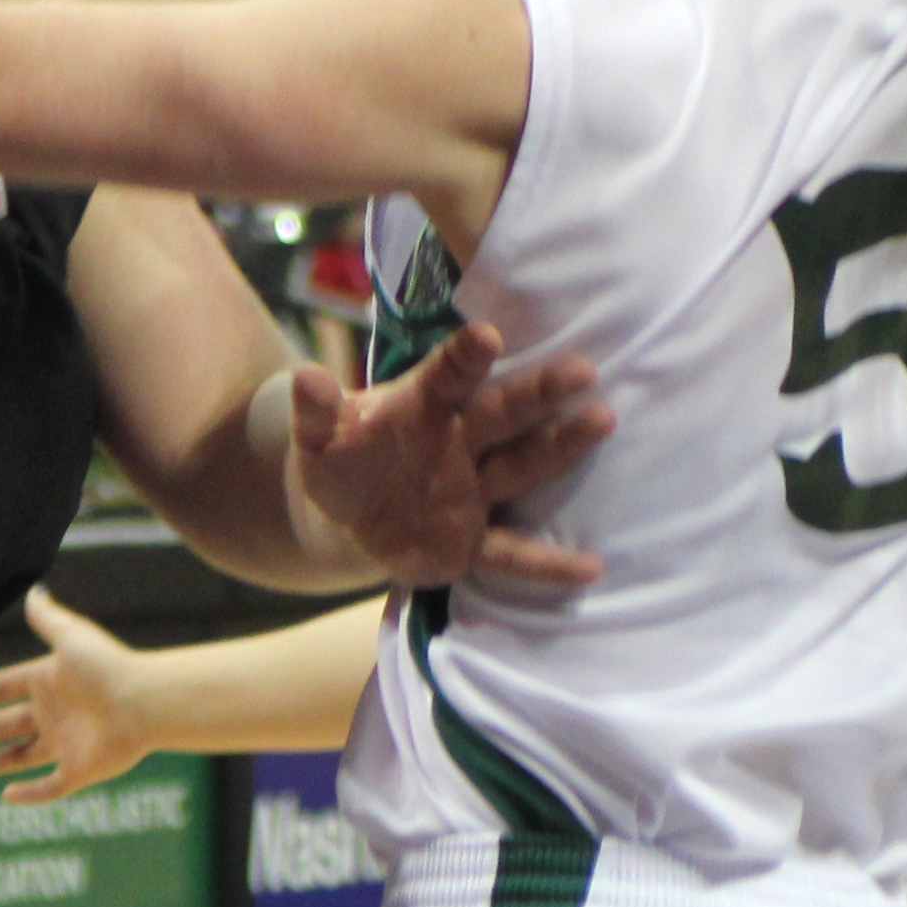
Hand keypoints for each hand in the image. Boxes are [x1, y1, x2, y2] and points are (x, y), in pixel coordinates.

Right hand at [0, 586, 154, 803]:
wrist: (145, 702)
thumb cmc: (107, 666)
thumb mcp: (70, 636)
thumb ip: (48, 618)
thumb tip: (33, 590)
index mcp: (49, 681)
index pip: (6, 688)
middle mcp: (54, 713)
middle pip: (6, 726)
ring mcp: (66, 744)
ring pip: (22, 756)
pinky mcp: (80, 770)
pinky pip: (50, 786)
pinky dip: (29, 793)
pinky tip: (6, 795)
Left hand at [293, 318, 610, 589]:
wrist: (353, 516)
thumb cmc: (345, 460)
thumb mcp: (321, 440)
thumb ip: (316, 413)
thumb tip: (303, 378)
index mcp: (424, 407)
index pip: (446, 377)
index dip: (465, 358)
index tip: (487, 337)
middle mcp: (460, 442)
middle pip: (503, 412)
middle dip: (539, 392)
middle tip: (583, 370)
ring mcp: (472, 491)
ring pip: (521, 467)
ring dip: (560, 448)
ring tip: (603, 422)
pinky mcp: (472, 541)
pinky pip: (511, 553)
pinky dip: (547, 563)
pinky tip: (590, 569)